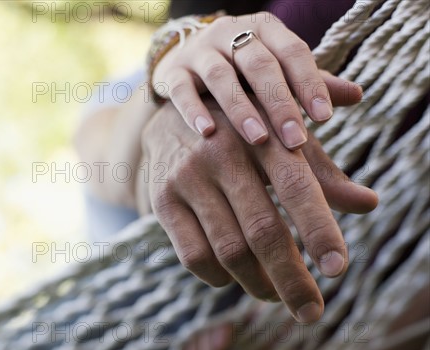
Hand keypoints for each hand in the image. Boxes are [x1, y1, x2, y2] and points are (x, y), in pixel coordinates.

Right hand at [139, 96, 376, 322]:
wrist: (170, 119)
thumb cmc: (242, 133)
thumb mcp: (280, 141)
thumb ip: (322, 173)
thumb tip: (368, 204)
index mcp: (261, 135)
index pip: (297, 187)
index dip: (319, 229)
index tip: (337, 270)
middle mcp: (221, 154)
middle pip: (262, 230)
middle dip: (292, 279)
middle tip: (311, 311)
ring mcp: (187, 178)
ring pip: (228, 250)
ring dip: (258, 284)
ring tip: (277, 295)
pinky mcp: (163, 201)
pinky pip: (193, 256)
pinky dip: (219, 278)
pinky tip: (234, 279)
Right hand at [152, 14, 358, 147]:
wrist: (187, 62)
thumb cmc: (242, 73)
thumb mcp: (276, 71)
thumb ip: (310, 82)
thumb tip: (357, 94)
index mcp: (264, 30)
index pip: (292, 51)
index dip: (309, 83)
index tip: (325, 118)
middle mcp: (231, 34)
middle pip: (259, 64)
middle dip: (279, 102)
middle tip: (297, 139)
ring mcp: (200, 52)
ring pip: (220, 76)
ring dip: (240, 108)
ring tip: (258, 139)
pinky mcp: (172, 72)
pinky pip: (181, 90)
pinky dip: (194, 110)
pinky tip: (208, 133)